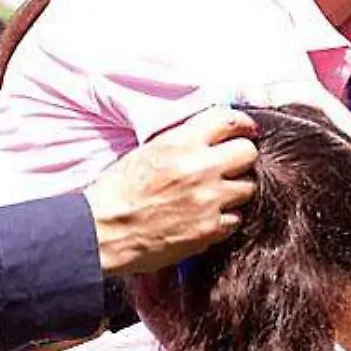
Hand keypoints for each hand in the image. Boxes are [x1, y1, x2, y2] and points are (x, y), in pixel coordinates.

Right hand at [84, 108, 257, 275]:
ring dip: (235, 191)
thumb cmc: (118, 193)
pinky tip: (207, 218)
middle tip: (231, 167)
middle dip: (242, 159)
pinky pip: (236, 219)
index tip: (248, 131)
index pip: (228, 121)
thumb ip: (183, 142)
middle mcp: (199, 168)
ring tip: (215, 197)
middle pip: (248, 153)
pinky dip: (225, 219)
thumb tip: (212, 138)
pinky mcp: (209, 229)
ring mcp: (208, 200)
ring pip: (247, 188)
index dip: (243, 125)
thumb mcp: (147, 151)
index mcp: (180, 143)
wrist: (103, 230)